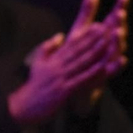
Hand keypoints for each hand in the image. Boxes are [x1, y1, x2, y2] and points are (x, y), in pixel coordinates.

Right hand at [8, 0, 122, 126]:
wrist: (24, 106)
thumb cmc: (34, 85)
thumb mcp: (38, 62)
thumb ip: (48, 47)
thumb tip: (60, 34)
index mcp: (54, 60)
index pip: (72, 44)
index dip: (86, 35)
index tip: (98, 26)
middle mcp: (58, 66)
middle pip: (79, 50)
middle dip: (93, 39)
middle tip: (107, 29)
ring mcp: (61, 78)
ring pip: (81, 63)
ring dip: (95, 53)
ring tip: (107, 43)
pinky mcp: (64, 91)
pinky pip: (80, 80)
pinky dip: (92, 73)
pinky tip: (102, 67)